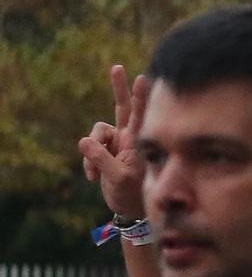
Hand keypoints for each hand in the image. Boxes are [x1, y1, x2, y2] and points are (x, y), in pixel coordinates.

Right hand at [77, 65, 149, 219]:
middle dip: (119, 88)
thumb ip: (102, 159)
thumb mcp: (118, 179)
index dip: (141, 98)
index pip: (141, 116)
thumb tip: (84, 140)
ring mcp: (116, 142)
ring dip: (91, 152)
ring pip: (96, 132)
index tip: (143, 78)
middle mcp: (129, 138)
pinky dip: (88, 161)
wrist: (128, 208)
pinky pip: (88, 146)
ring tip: (95, 173)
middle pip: (122, 108)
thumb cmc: (132, 195)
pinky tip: (93, 177)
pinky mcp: (104, 149)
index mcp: (139, 143)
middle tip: (117, 67)